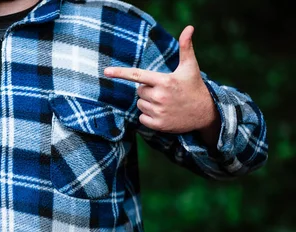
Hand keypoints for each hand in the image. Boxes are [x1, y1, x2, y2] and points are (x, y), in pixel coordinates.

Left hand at [104, 26, 219, 135]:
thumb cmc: (194, 87)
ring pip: (140, 104)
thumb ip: (186, 47)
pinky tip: (162, 113)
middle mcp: (160, 97)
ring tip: (165, 102)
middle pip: (139, 91)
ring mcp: (158, 112)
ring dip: (148, 103)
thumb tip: (189, 27)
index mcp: (165, 81)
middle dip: (148, 90)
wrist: (205, 113)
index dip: (120, 73)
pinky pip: (141, 118)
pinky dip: (148, 116)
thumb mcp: (190, 67)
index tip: (106, 71)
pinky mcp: (158, 124)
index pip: (138, 75)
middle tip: (164, 91)